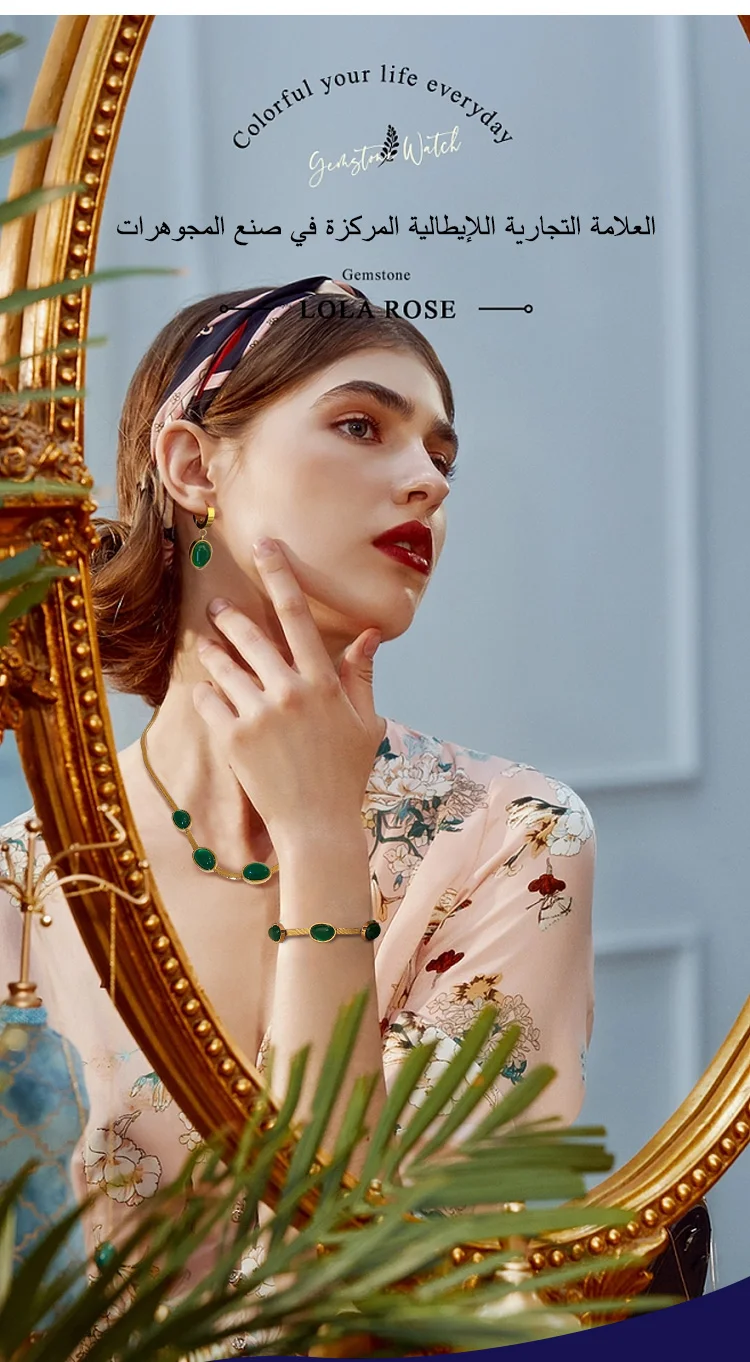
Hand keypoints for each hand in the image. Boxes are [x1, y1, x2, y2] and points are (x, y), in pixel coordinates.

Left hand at [193, 537, 382, 843]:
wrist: (317, 826)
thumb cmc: (345, 775)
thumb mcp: (364, 723)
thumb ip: (360, 675)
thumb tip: (369, 633)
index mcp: (323, 682)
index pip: (299, 615)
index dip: (281, 575)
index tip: (264, 546)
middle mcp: (289, 691)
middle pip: (252, 634)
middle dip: (231, 614)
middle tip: (218, 606)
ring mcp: (258, 714)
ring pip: (224, 665)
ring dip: (213, 650)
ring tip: (206, 643)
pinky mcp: (233, 738)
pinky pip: (208, 699)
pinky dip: (205, 692)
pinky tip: (207, 691)